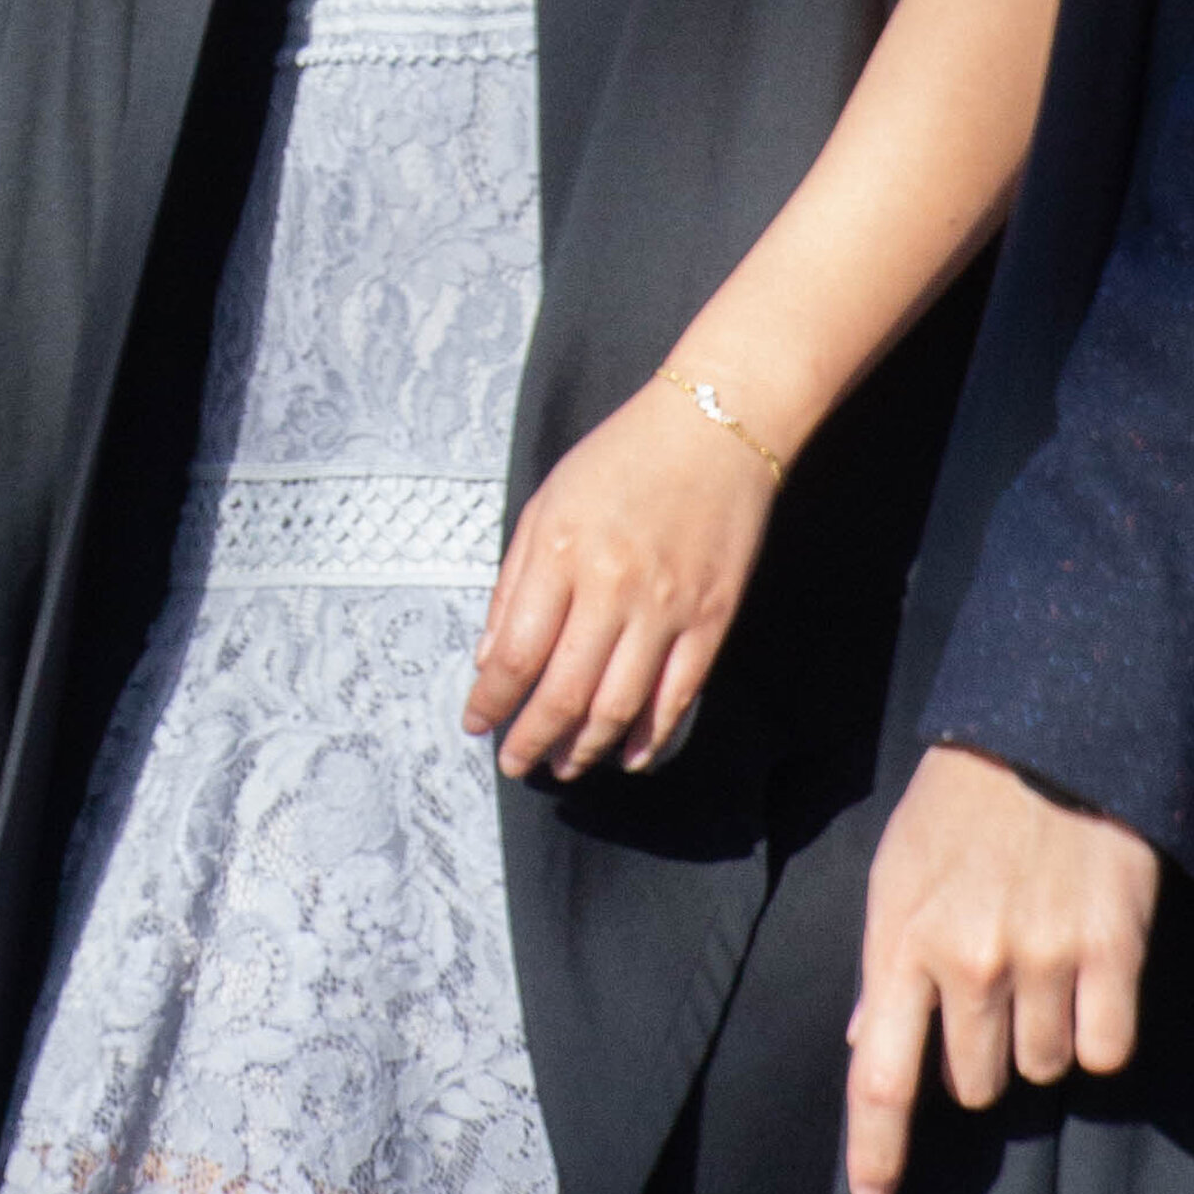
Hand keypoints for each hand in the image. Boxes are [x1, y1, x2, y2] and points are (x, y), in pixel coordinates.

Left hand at [466, 376, 785, 780]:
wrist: (717, 428)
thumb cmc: (621, 458)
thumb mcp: (547, 504)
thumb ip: (514, 582)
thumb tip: (488, 658)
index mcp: (561, 554)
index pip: (515, 655)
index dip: (491, 702)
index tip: (477, 726)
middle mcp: (612, 588)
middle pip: (564, 693)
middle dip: (533, 740)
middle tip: (517, 764)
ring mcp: (667, 609)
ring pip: (619, 708)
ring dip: (586, 749)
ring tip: (565, 765)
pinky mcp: (712, 620)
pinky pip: (677, 697)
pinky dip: (650, 736)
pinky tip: (628, 754)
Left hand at [844, 741, 1162, 1193]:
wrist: (1052, 736)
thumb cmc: (961, 806)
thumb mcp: (896, 870)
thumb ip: (882, 962)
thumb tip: (859, 1041)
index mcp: (901, 941)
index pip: (878, 1074)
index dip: (877, 1149)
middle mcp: (968, 962)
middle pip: (974, 1085)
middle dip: (981, 1056)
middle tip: (994, 988)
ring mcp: (1042, 960)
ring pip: (1042, 1072)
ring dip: (1041, 1039)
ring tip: (1042, 963)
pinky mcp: (1111, 954)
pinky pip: (1105, 1053)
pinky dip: (1099, 1030)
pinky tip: (1090, 976)